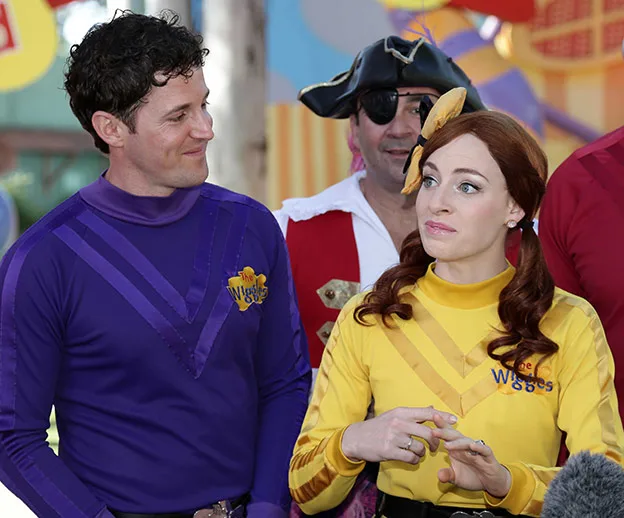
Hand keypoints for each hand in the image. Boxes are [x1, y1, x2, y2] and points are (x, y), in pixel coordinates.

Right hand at [341, 406, 456, 464]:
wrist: (356, 438)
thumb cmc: (378, 426)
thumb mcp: (394, 415)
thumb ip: (414, 414)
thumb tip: (432, 407)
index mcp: (401, 412)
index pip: (427, 413)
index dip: (442, 417)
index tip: (455, 420)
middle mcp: (399, 423)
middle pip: (429, 433)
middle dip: (436, 443)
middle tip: (435, 447)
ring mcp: (394, 437)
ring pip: (420, 448)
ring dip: (422, 453)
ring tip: (416, 453)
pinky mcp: (389, 450)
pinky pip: (411, 458)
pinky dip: (414, 460)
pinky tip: (409, 458)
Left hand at [432, 414, 510, 497]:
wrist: (491, 483)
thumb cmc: (472, 475)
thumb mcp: (456, 478)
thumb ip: (447, 475)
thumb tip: (439, 476)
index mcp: (457, 448)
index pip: (447, 435)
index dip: (439, 428)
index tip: (430, 420)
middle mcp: (466, 446)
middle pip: (454, 436)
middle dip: (444, 432)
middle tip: (433, 431)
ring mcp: (477, 450)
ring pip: (467, 442)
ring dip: (457, 443)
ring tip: (447, 445)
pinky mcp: (488, 457)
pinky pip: (484, 450)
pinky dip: (479, 447)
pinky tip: (472, 446)